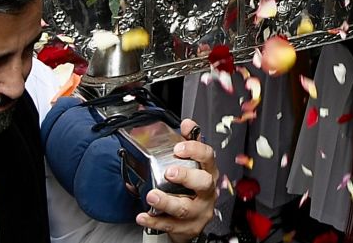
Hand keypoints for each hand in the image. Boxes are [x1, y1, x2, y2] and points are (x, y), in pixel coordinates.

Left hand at [137, 119, 217, 241]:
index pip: (208, 158)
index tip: (179, 148)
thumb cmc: (193, 190)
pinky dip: (154, 220)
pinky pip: (170, 226)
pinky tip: (143, 216)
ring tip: (151, 196)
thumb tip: (187, 123)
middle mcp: (207, 193)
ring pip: (185, 207)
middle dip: (186, 177)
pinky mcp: (188, 228)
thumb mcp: (194, 166)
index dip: (195, 151)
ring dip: (166, 201)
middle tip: (169, 172)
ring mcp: (199, 211)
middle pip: (203, 183)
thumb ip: (190, 144)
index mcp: (209, 173)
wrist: (192, 221)